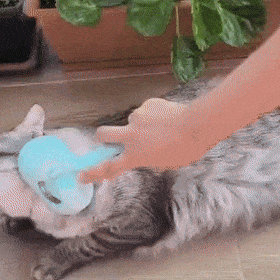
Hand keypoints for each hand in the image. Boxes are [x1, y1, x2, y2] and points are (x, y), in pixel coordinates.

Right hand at [78, 97, 199, 183]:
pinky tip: (169, 118)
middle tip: (112, 138)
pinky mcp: (147, 105)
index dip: (93, 173)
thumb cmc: (186, 150)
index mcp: (135, 156)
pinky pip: (147, 111)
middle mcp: (131, 136)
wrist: (197, 125)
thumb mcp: (165, 163)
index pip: (109, 167)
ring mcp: (137, 118)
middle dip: (103, 136)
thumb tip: (145, 153)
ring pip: (132, 121)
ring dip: (141, 125)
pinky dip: (154, 115)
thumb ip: (149, 159)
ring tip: (163, 127)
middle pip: (103, 134)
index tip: (81, 175)